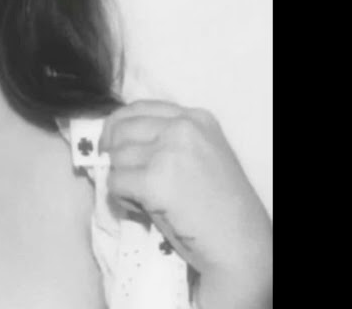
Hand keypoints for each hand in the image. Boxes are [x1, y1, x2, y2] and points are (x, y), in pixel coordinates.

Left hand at [100, 101, 271, 306]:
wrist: (240, 243)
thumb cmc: (220, 207)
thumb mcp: (200, 156)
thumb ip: (166, 141)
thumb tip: (114, 145)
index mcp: (196, 118)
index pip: (138, 108)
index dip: (117, 128)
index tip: (111, 147)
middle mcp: (183, 127)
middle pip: (120, 130)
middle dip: (115, 156)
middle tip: (127, 180)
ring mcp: (169, 151)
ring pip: (115, 158)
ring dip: (122, 181)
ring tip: (145, 200)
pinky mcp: (155, 180)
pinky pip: (114, 183)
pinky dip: (122, 199)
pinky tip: (144, 209)